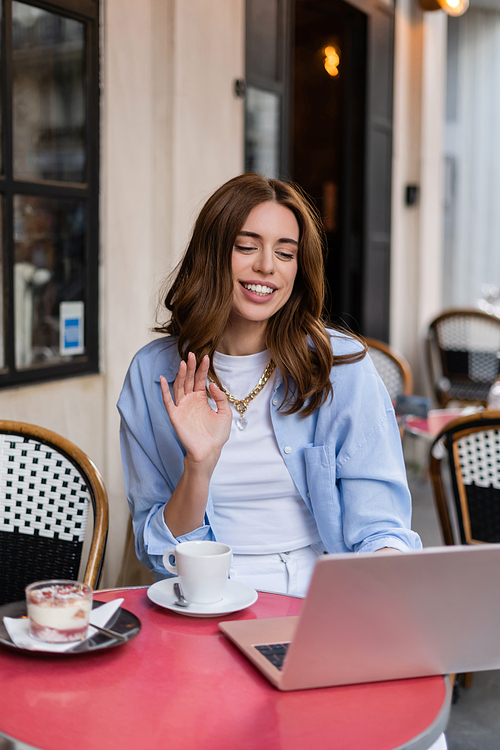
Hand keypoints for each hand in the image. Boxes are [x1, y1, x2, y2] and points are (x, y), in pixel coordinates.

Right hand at [160, 352, 231, 469]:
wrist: (209, 451)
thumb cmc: (217, 435)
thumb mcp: (225, 413)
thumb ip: (220, 397)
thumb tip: (212, 384)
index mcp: (201, 399)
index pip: (200, 380)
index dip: (202, 369)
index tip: (206, 357)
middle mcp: (190, 401)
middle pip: (188, 380)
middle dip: (190, 367)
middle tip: (191, 354)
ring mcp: (182, 407)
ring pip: (179, 387)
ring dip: (180, 375)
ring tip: (183, 363)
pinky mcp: (175, 415)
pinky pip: (168, 401)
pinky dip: (164, 390)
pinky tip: (163, 379)